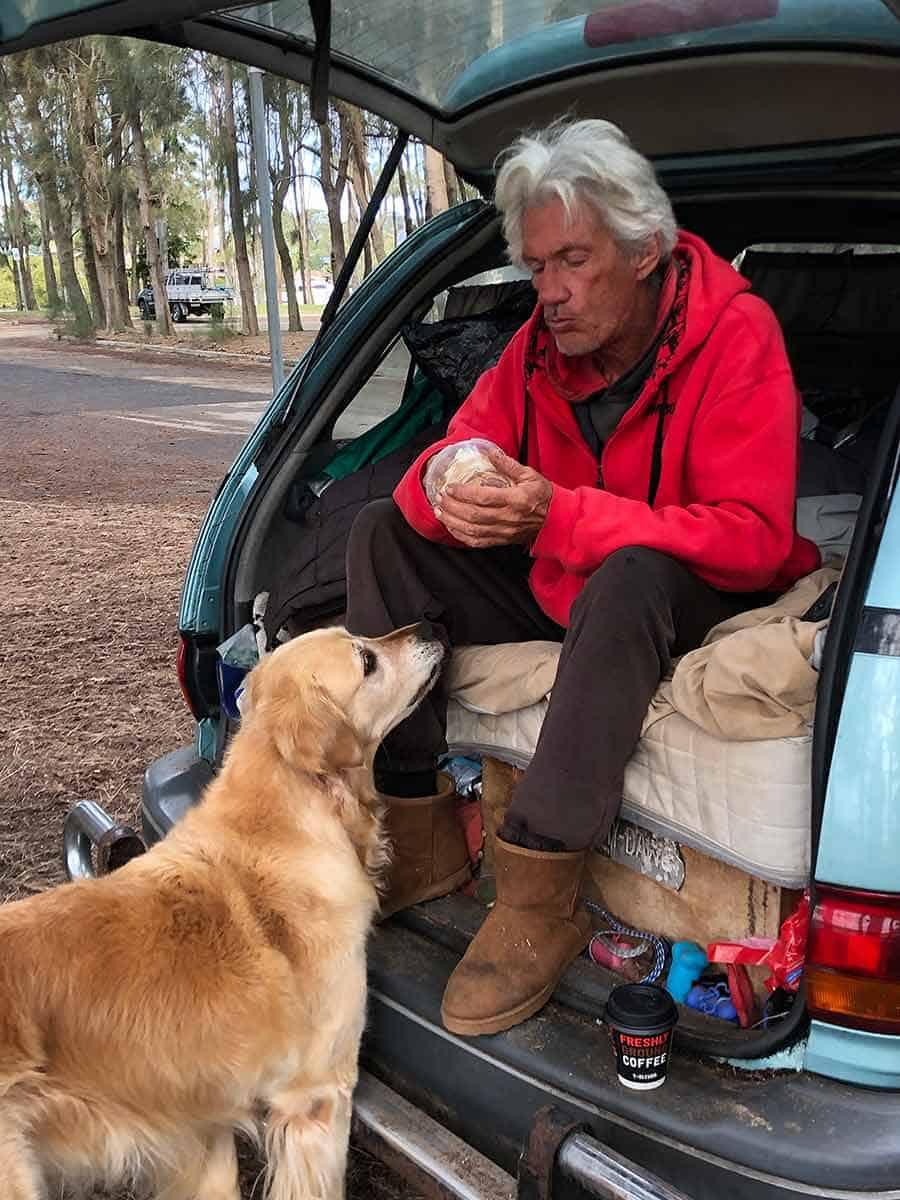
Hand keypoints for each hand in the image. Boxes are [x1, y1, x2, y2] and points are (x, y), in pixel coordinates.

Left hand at [433, 448, 551, 547]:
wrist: (557, 520)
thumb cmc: (544, 495)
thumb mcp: (529, 475)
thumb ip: (508, 464)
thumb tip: (490, 452)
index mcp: (516, 499)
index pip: (484, 497)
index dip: (463, 493)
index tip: (450, 487)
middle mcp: (509, 518)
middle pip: (474, 515)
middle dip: (453, 507)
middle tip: (439, 498)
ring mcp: (505, 532)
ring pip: (473, 530)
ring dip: (453, 522)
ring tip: (440, 512)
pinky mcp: (502, 541)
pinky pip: (478, 542)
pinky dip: (462, 536)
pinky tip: (452, 528)